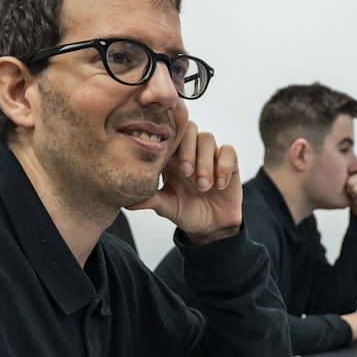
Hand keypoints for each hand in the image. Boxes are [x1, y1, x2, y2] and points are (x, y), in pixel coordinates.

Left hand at [129, 119, 240, 243]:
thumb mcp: (166, 207)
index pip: (169, 135)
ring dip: (204, 161)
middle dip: (187, 150)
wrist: (211, 227)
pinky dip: (223, 166)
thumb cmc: (186, 212)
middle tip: (186, 173)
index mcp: (172, 157)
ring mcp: (210, 155)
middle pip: (189, 129)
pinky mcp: (228, 162)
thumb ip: (150, 200)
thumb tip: (127, 201)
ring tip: (203, 185)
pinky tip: (219, 185)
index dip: (168, 143)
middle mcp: (190, 151)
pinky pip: (228, 151)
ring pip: (207, 138)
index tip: (168, 164)